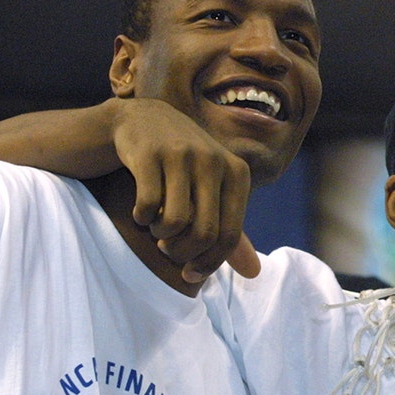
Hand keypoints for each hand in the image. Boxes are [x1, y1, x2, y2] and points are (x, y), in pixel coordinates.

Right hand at [110, 99, 251, 280]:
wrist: (141, 120)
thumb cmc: (183, 166)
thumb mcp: (214, 192)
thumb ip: (232, 232)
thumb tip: (254, 273)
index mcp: (238, 173)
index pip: (230, 236)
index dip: (209, 263)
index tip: (188, 274)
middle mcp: (215, 161)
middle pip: (205, 234)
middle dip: (182, 253)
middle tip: (167, 249)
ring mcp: (183, 154)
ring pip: (176, 222)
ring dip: (160, 236)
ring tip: (156, 227)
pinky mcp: (150, 153)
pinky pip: (148, 205)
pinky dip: (141, 218)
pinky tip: (140, 212)